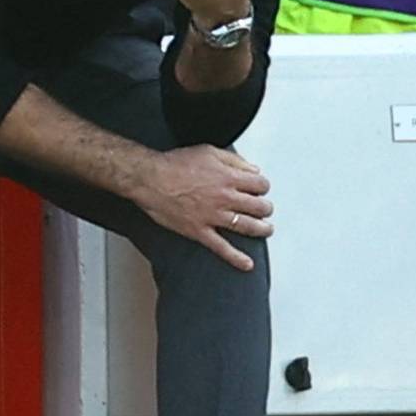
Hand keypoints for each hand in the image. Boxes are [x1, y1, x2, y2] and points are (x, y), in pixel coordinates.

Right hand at [125, 145, 272, 270]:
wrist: (150, 179)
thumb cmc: (174, 164)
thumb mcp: (208, 151)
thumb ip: (234, 160)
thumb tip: (252, 169)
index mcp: (228, 178)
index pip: (260, 185)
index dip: (263, 186)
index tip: (260, 189)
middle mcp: (225, 198)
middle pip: (259, 207)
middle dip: (265, 208)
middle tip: (264, 209)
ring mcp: (213, 217)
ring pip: (247, 227)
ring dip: (261, 229)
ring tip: (266, 230)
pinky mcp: (200, 231)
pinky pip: (222, 248)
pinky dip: (236, 258)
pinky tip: (247, 264)